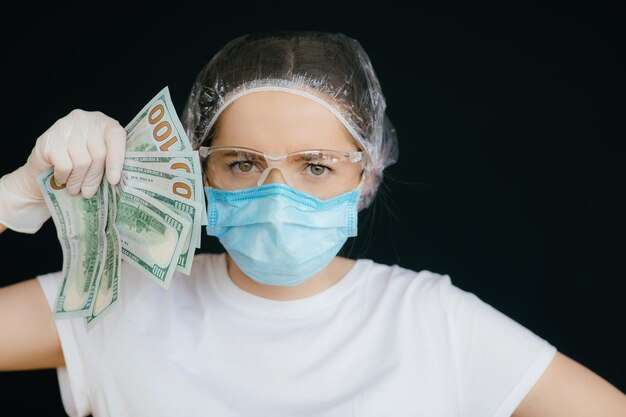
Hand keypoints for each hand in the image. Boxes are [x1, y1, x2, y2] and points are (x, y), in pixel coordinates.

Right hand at [0, 109, 125, 232]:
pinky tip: (62, 179)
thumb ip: (110, 162)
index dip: (117, 160)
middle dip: (94, 177)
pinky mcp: (48, 139)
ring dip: (78, 180)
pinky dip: (64, 177)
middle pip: (99, 153)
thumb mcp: (99, 159)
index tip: (114, 180)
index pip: (116, 136)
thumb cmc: (79, 163)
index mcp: (104, 122)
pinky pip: (65, 165)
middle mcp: (85, 119)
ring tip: (75, 189)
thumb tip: (115, 181)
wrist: (44, 165)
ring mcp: (65, 126)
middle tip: (89, 192)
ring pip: (82, 161)